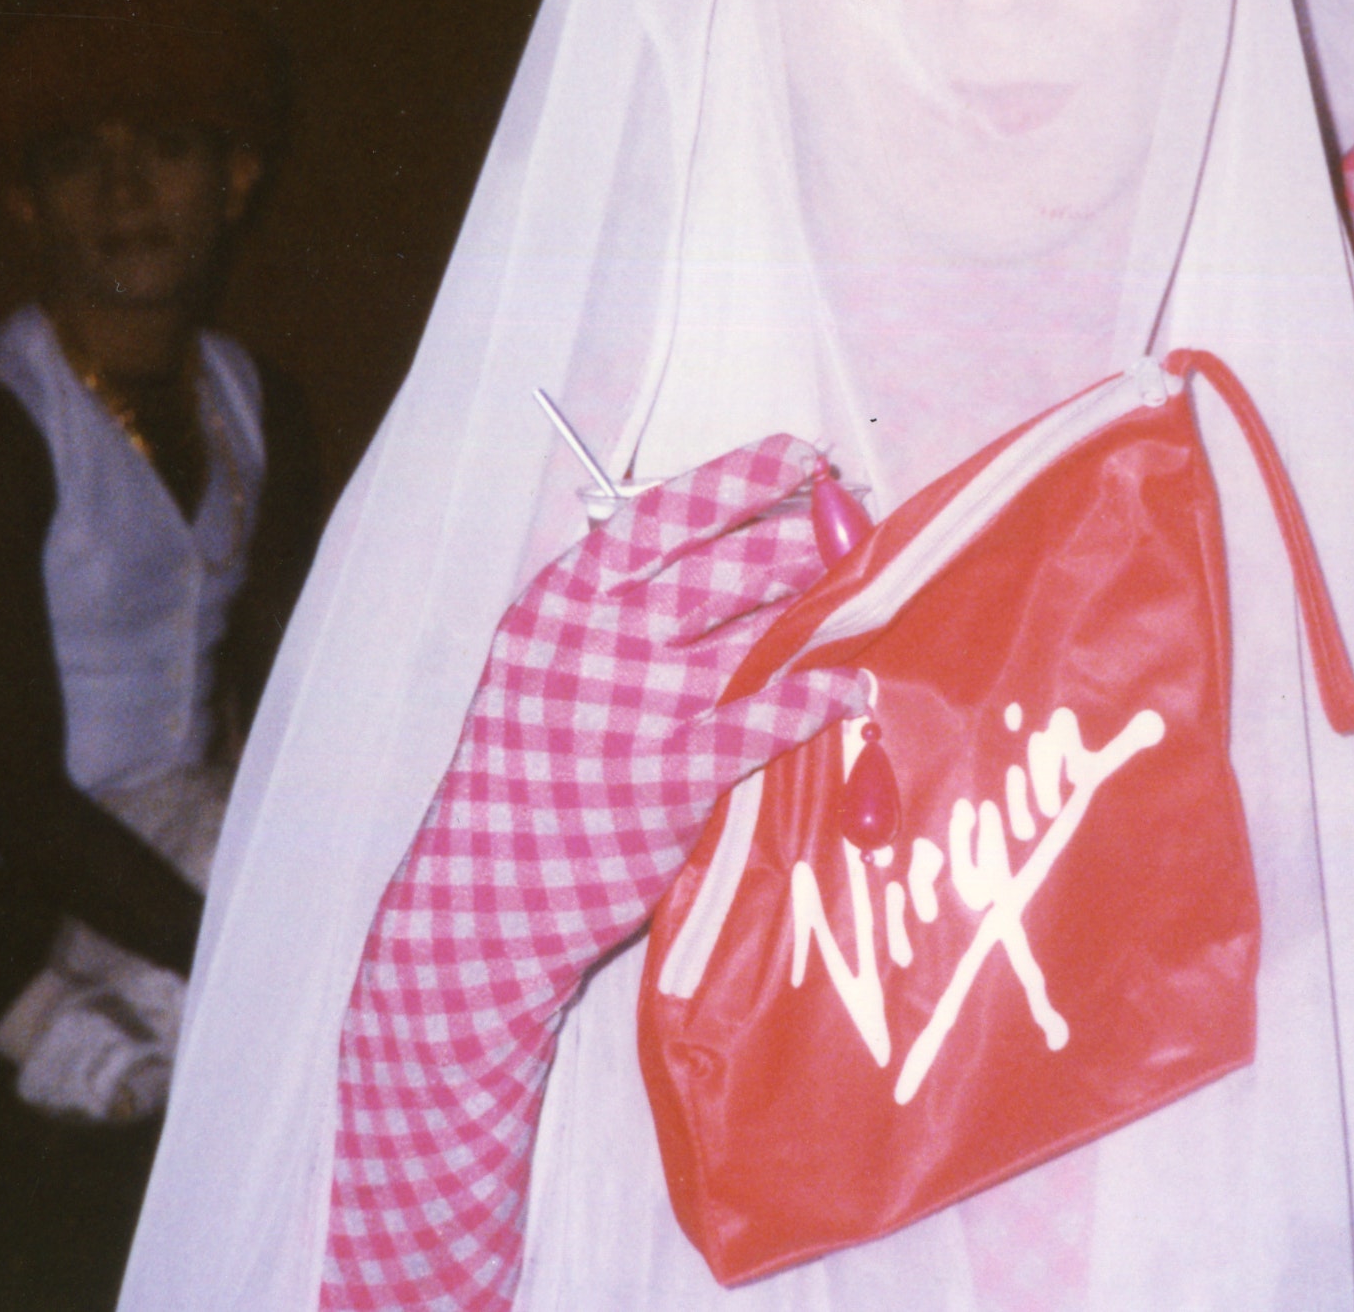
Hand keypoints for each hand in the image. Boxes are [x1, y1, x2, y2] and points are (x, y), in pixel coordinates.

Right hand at [325, 435, 867, 1311]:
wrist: (484, 898)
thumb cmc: (523, 773)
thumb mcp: (538, 663)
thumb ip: (604, 604)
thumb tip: (689, 534)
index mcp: (562, 599)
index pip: (663, 511)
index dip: (743, 476)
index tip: (800, 455)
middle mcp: (596, 639)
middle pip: (725, 562)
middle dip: (805, 534)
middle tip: (857, 523)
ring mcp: (634, 707)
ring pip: (755, 628)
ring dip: (822, 601)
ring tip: (868, 585)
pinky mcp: (671, 778)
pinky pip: (768, 720)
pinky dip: (821, 698)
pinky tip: (858, 687)